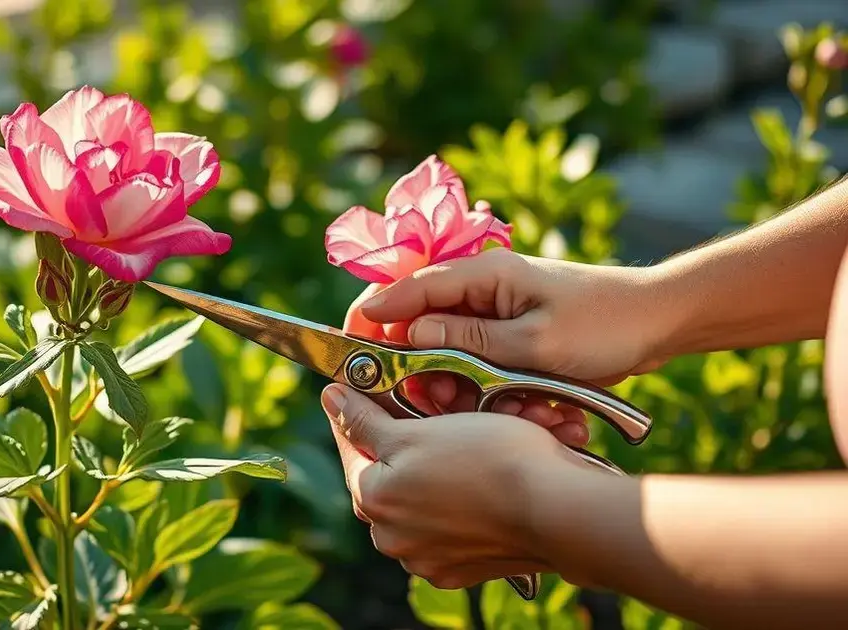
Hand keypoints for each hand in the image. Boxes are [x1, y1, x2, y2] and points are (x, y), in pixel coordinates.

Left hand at [321, 383, 578, 588]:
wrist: (558, 508)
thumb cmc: (491, 462)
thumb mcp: (417, 431)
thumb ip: (365, 420)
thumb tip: (329, 400)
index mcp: (372, 502)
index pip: (353, 447)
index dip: (363, 412)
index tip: (369, 389)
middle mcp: (394, 539)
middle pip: (390, 475)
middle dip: (409, 438)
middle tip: (432, 408)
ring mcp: (431, 558)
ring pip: (426, 496)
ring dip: (441, 465)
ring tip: (468, 435)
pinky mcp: (468, 567)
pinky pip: (458, 520)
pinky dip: (468, 494)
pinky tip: (487, 472)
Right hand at [344, 276, 590, 446]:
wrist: (660, 322)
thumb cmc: (604, 324)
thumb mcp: (534, 342)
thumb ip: (468, 339)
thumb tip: (410, 334)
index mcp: (481, 275)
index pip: (406, 288)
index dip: (371, 317)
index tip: (347, 349)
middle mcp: (480, 290)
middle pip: (420, 328)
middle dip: (429, 373)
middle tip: (448, 405)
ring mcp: (495, 313)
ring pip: (450, 355)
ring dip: (471, 390)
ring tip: (520, 410)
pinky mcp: (509, 337)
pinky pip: (480, 366)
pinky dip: (496, 392)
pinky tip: (535, 410)